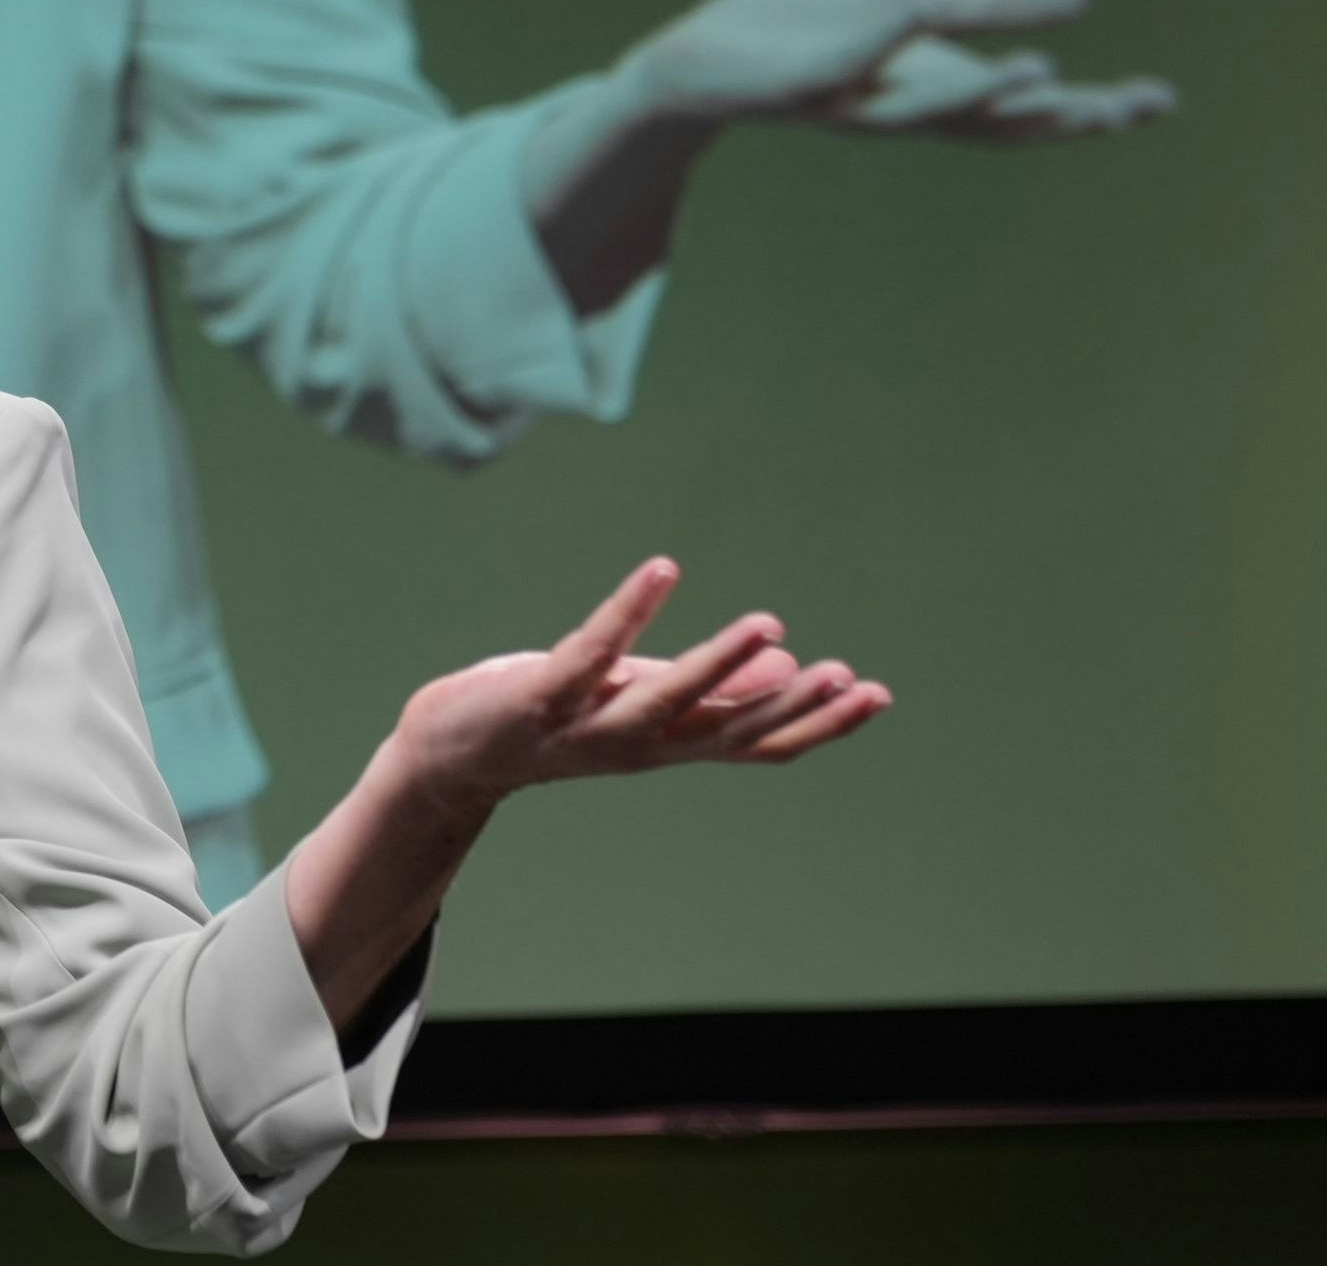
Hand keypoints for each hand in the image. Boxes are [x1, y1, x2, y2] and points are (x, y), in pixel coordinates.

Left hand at [388, 558, 887, 816]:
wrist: (449, 755)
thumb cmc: (550, 719)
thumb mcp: (636, 701)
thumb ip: (703, 689)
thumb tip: (781, 663)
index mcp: (670, 745)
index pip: (757, 744)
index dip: (817, 725)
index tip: (877, 697)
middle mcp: (638, 745)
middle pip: (726, 732)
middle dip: (789, 707)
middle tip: (850, 678)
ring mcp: (588, 724)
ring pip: (664, 700)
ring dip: (719, 665)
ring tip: (769, 623)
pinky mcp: (539, 696)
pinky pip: (589, 651)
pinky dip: (626, 612)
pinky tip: (661, 569)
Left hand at [622, 0, 1175, 141]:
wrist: (697, 64)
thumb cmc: (807, 38)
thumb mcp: (904, 9)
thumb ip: (983, 5)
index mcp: (931, 94)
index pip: (1024, 113)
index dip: (1091, 110)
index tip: (1160, 101)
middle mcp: (895, 111)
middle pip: (987, 128)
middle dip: (1055, 120)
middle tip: (1122, 108)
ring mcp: (841, 104)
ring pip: (913, 111)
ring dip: (972, 92)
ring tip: (1035, 69)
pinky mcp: (783, 88)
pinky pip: (829, 68)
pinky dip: (868, 45)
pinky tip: (904, 12)